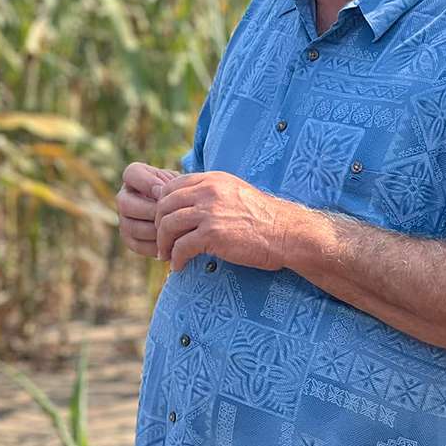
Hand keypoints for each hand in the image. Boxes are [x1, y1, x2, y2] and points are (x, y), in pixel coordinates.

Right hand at [116, 162, 179, 256]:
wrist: (185, 212)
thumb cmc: (183, 192)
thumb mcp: (179, 183)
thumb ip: (172, 186)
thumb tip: (160, 197)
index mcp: (134, 177)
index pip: (131, 174)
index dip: (147, 183)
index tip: (164, 191)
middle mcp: (124, 198)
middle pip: (125, 204)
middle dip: (150, 210)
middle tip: (170, 215)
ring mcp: (124, 220)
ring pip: (132, 227)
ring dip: (155, 230)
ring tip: (174, 231)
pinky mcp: (129, 239)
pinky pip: (138, 245)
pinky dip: (156, 245)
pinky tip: (172, 243)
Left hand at [154, 171, 296, 271]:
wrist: (286, 233)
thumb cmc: (263, 218)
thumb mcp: (235, 192)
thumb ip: (211, 192)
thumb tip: (187, 201)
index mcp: (212, 179)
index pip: (171, 186)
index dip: (162, 205)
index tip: (164, 221)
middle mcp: (207, 191)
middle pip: (164, 205)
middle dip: (158, 225)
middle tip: (162, 241)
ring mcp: (209, 212)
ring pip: (168, 225)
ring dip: (163, 243)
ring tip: (166, 255)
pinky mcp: (212, 235)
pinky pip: (181, 247)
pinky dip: (176, 258)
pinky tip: (179, 266)